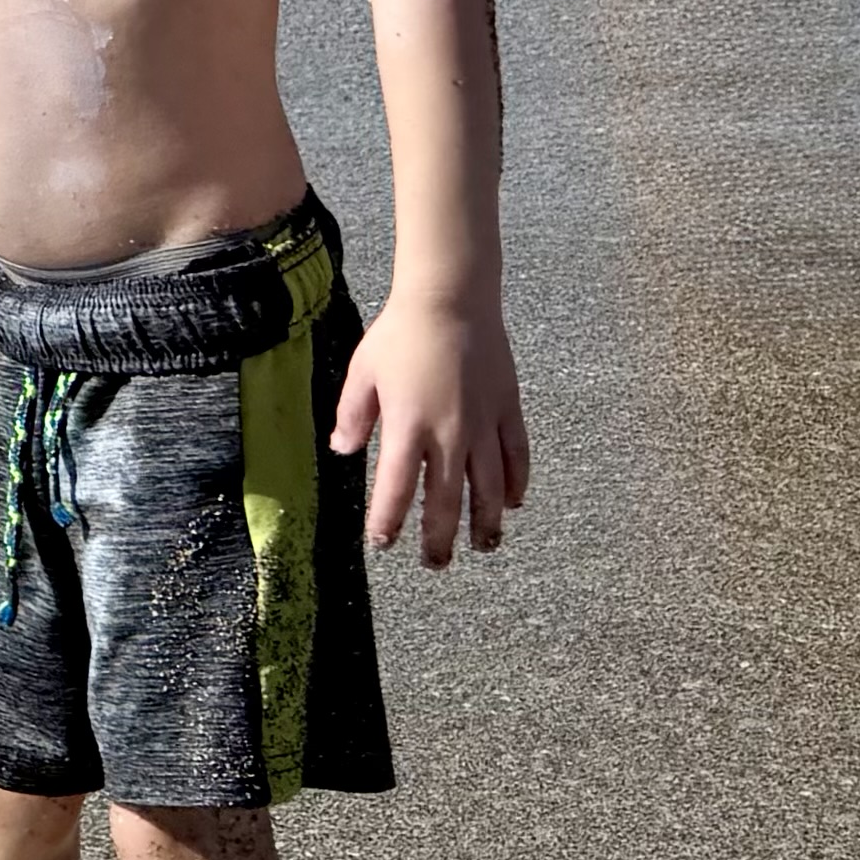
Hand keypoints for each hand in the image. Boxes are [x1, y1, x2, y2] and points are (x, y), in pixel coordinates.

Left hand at [333, 289, 525, 561]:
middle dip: (440, 537)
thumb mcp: (362, 371)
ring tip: (484, 547)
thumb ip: (352, 415)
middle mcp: (450, 432)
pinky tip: (512, 503)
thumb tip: (343, 452)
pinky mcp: (507, 408)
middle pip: (447, 500)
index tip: (382, 544)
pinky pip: (516, 455)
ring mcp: (484, 422)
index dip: (388, 522)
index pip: (395, 489)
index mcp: (408, 425)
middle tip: (435, 564)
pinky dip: (516, 482)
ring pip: (489, 486)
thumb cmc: (401, 332)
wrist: (452, 296)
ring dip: (485, 521)